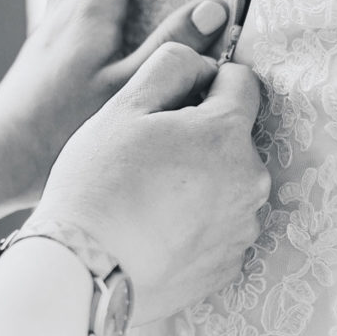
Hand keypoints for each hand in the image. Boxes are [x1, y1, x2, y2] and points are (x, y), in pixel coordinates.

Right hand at [31, 44, 269, 320]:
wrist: (84, 272)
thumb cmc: (98, 183)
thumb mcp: (124, 106)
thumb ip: (172, 65)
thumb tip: (203, 63)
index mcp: (228, 133)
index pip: (242, 82)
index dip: (205, 84)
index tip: (170, 106)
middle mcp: (251, 181)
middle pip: (235, 137)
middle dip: (202, 137)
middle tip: (149, 157)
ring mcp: (243, 228)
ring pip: (228, 183)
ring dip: (202, 181)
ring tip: (149, 199)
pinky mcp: (230, 266)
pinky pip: (220, 227)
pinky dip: (197, 223)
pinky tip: (157, 231)